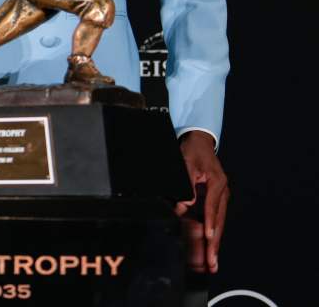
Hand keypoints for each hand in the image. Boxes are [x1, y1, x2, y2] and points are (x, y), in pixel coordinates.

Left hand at [174, 130, 229, 274]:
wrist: (199, 142)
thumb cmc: (193, 150)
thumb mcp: (186, 162)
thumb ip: (187, 184)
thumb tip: (185, 205)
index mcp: (217, 183)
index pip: (212, 206)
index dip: (210, 222)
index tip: (208, 237)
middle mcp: (221, 193)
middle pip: (218, 221)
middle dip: (214, 243)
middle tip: (212, 262)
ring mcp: (219, 199)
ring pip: (216, 225)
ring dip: (213, 245)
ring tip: (211, 264)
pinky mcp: (213, 203)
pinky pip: (211, 222)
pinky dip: (209, 237)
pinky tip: (207, 251)